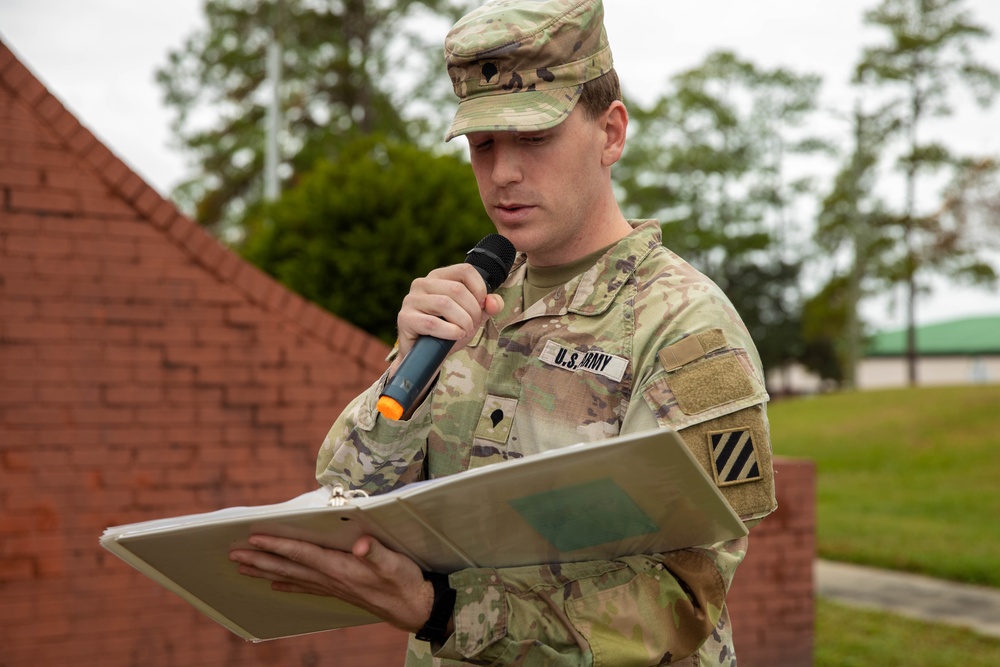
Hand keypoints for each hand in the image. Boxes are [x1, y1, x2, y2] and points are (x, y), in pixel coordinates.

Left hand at [229, 535, 434, 633]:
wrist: (414, 608)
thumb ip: (376, 553)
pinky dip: (288, 583)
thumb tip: (361, 543)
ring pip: (292, 577)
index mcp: (341, 568)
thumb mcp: (395, 563)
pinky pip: (305, 586)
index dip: (278, 546)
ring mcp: (333, 586)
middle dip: (260, 560)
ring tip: (243, 567)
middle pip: (289, 567)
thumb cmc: (405, 582)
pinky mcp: (339, 590)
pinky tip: (275, 583)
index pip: (302, 554)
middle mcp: (332, 578)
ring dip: (266, 571)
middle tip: (233, 555)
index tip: (254, 538)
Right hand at [394, 263, 504, 365]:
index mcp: (439, 276)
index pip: (465, 270)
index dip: (480, 289)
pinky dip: (450, 331)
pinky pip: (432, 322)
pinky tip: (456, 335)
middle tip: (473, 325)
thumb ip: (487, 307)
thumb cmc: (449, 331)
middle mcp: (422, 283)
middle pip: (457, 289)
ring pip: (445, 304)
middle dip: (472, 311)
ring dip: (462, 321)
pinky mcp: (405, 318)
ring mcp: (411, 300)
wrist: (428, 357)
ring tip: (465, 331)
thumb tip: (493, 302)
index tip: (481, 306)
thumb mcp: (473, 317)